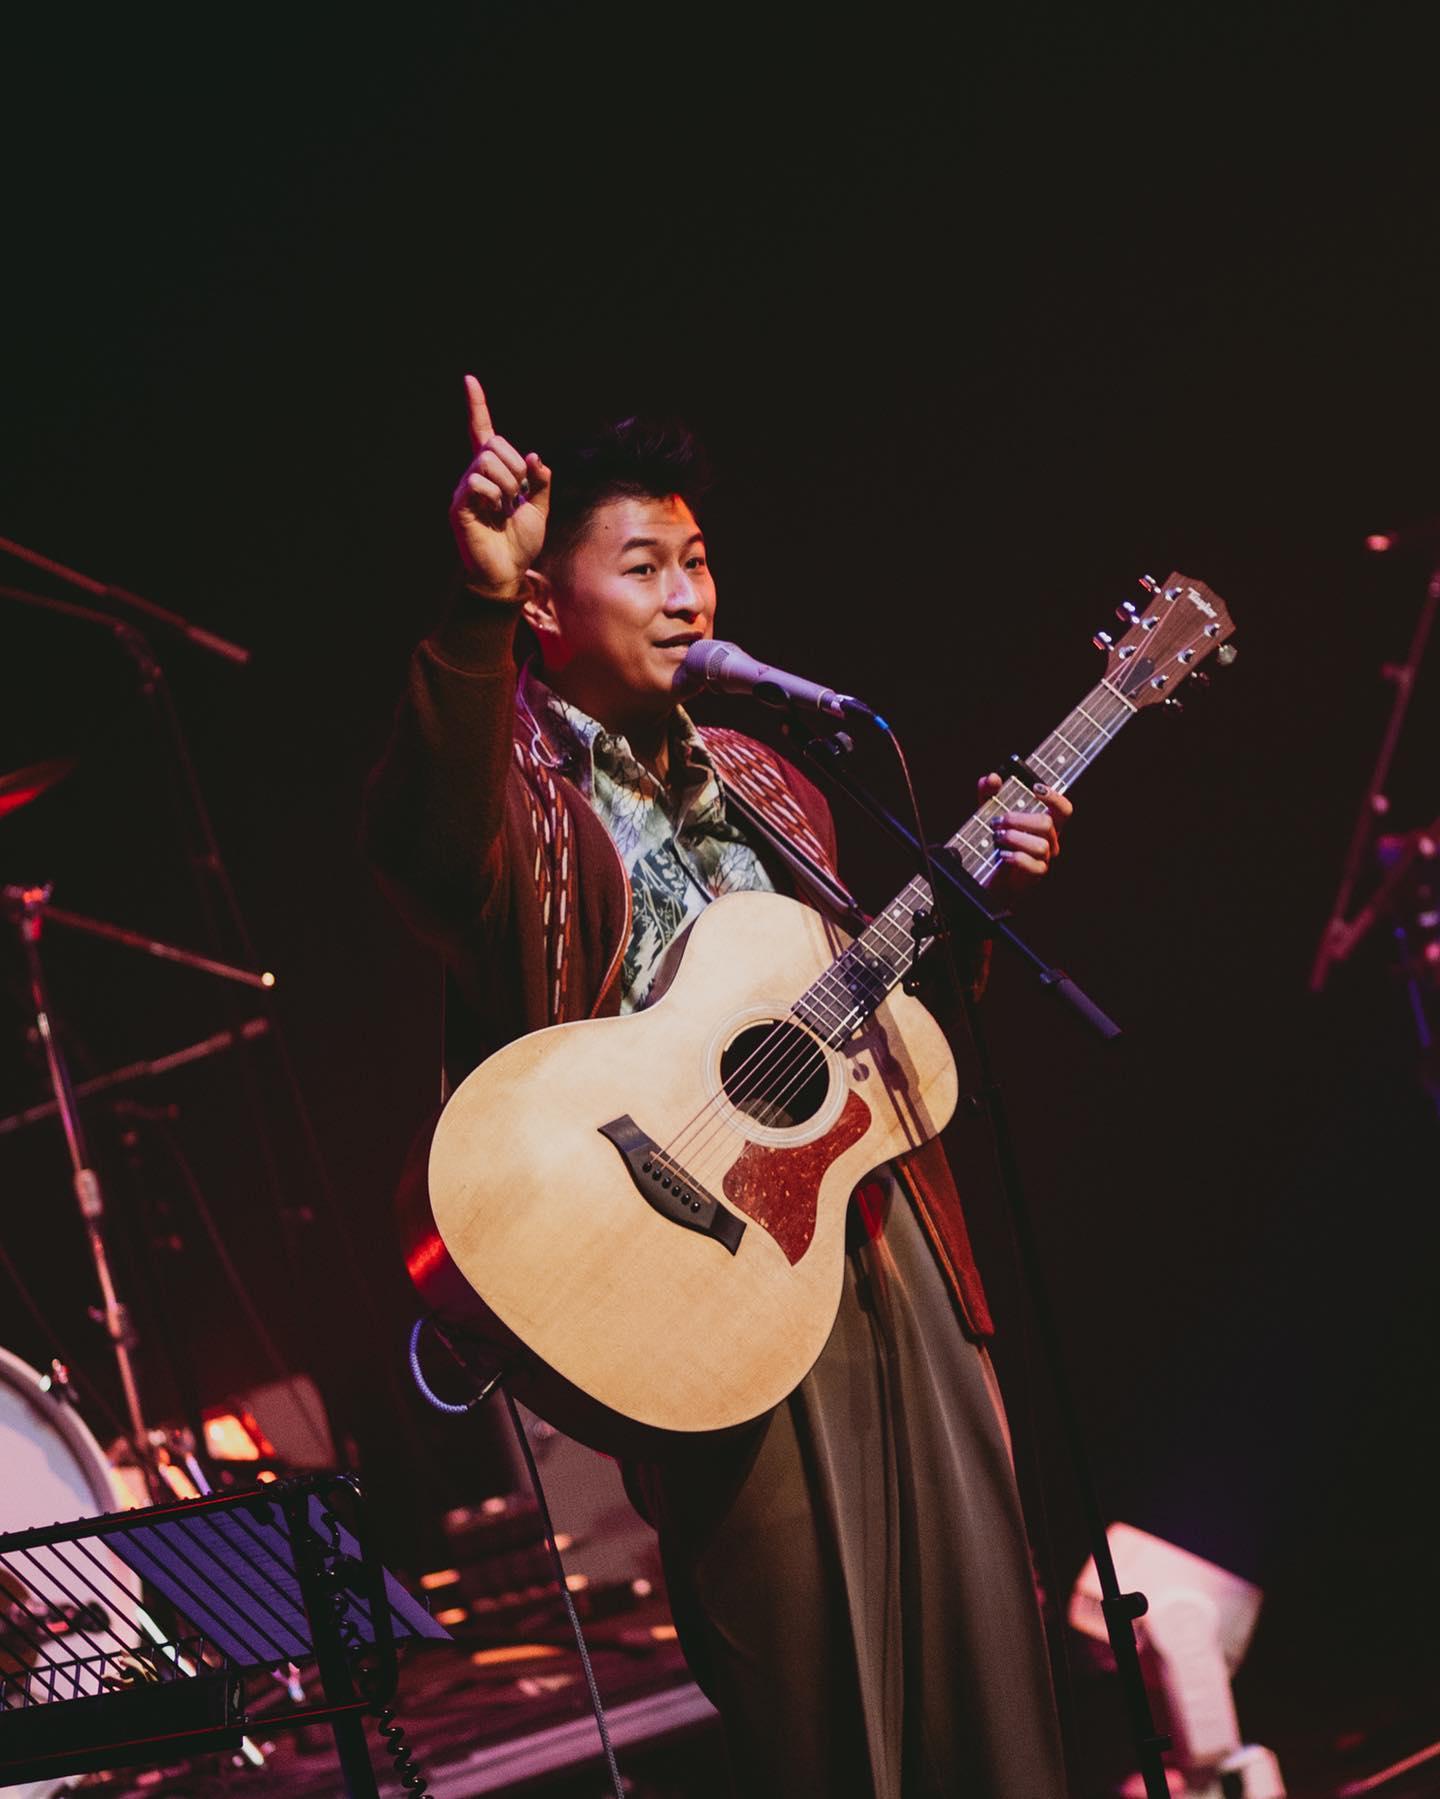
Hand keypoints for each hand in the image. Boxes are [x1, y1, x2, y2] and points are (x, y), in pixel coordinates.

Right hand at [449, 375, 551, 599]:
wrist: (509, 572)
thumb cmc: (520, 543)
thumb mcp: (540, 508)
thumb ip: (540, 481)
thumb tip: (533, 457)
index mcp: (494, 474)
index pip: (483, 433)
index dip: (477, 407)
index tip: (469, 380)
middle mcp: (475, 476)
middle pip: (495, 445)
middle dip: (516, 467)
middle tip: (518, 495)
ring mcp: (465, 490)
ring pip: (488, 461)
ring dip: (508, 483)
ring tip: (507, 507)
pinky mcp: (460, 506)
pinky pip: (478, 482)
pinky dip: (495, 495)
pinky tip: (495, 512)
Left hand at [977, 772, 1072, 897]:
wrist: (989, 875)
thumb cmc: (996, 842)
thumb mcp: (989, 814)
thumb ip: (988, 795)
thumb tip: (992, 777)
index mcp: (1046, 824)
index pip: (1063, 809)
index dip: (1054, 797)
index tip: (1035, 788)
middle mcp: (1050, 841)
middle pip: (1047, 824)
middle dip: (1019, 819)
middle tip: (998, 821)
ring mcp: (1044, 859)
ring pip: (1041, 845)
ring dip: (1015, 838)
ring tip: (997, 838)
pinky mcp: (1035, 875)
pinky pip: (1033, 865)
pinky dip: (1016, 857)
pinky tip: (1002, 855)